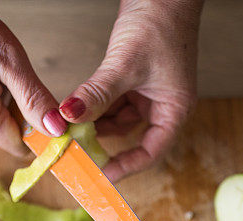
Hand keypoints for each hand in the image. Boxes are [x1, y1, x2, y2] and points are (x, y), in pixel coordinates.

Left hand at [59, 0, 202, 180]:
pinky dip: (95, 106)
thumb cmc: (160, 22)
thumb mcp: (125, 64)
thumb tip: (68, 117)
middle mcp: (163, 105)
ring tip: (70, 130)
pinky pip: (112, 102)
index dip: (126, 167)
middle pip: (131, 138)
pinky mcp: (135, 80)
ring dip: (95, 124)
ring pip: (117, 120)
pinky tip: (75, 108)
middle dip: (103, 144)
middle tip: (76, 153)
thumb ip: (96, 94)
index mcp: (174, 109)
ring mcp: (148, 93)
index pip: (150, 151)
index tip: (100, 176)